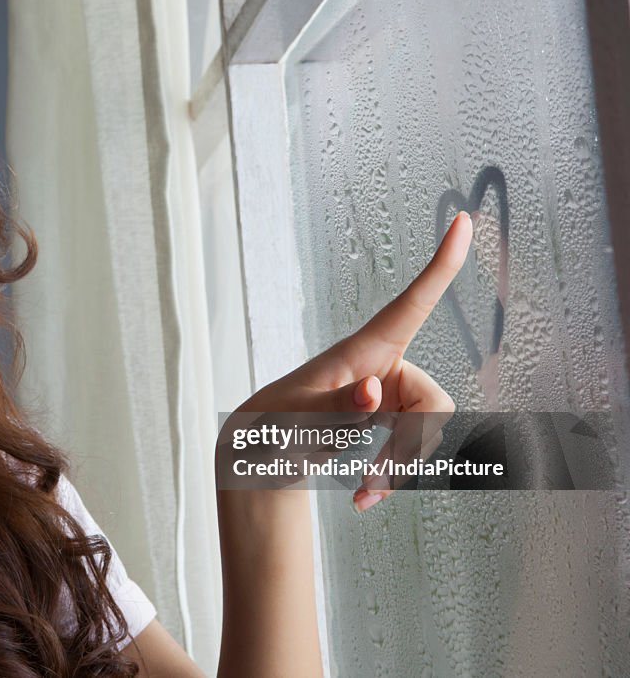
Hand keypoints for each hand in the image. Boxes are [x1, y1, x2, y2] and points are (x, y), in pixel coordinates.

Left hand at [234, 211, 472, 511]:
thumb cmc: (272, 428)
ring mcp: (388, 394)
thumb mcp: (300, 421)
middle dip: (413, 449)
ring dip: (401, 469)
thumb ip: (338, 408)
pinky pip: (413, 448)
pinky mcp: (387, 417)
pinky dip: (394, 476)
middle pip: (435, 406)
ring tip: (364, 494)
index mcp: (364, 351)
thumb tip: (373, 393)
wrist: (259, 455)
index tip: (461, 222)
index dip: (441, 266)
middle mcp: (384, 367)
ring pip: (429, 433)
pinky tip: (366, 499)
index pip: (411, 304)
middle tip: (375, 483)